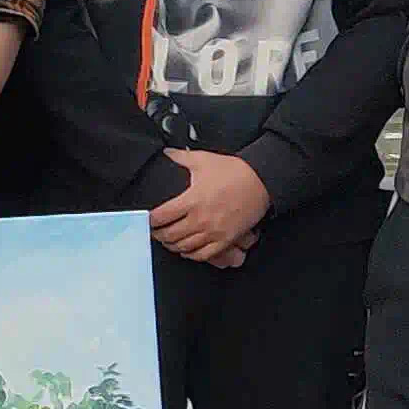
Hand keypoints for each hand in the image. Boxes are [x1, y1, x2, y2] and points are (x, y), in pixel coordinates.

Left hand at [144, 150, 271, 266]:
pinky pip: (203, 255)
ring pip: (184, 247)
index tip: (147, 219)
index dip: (149, 220)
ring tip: (168, 240)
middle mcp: (201, 219)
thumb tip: (166, 153)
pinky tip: (186, 250)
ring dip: (172, 245)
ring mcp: (213, 232)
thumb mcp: (203, 160)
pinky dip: (191, 255)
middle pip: (169, 235)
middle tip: (154, 231)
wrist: (261, 181)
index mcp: (192, 200)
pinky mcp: (225, 240)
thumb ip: (180, 157)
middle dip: (158, 234)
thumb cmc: (234, 171)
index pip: (161, 216)